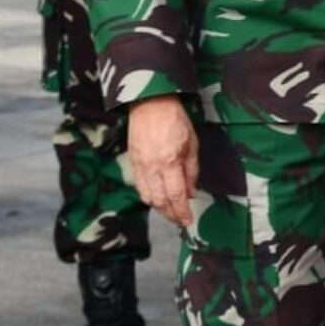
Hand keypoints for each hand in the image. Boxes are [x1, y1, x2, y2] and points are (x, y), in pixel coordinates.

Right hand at [127, 95, 199, 228]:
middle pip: (160, 201)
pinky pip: (139, 187)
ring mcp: (139, 166)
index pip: (176, 195)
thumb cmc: (174, 119)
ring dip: (159, 208)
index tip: (188, 220)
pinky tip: (157, 198)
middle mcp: (152, 167)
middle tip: (180, 220)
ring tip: (170, 212)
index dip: (182, 211)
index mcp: (169, 161)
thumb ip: (192, 170)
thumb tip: (192, 191)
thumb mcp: (192, 143)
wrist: (150, 104)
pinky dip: (149, 197)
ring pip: (147, 197)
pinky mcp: (132, 163)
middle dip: (170, 214)